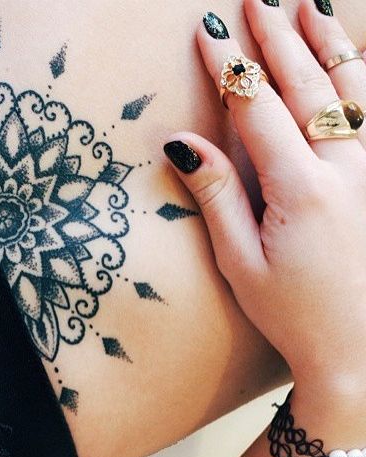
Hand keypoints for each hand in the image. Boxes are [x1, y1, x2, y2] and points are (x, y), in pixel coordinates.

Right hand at [163, 0, 365, 399]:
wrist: (359, 350)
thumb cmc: (293, 311)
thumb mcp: (240, 262)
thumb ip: (216, 196)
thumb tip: (182, 144)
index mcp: (300, 189)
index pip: (257, 108)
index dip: (230, 67)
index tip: (207, 33)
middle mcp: (345, 169)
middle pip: (307, 85)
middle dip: (277, 39)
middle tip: (256, 2)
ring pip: (355, 89)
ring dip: (328, 43)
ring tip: (310, 6)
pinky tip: (357, 60)